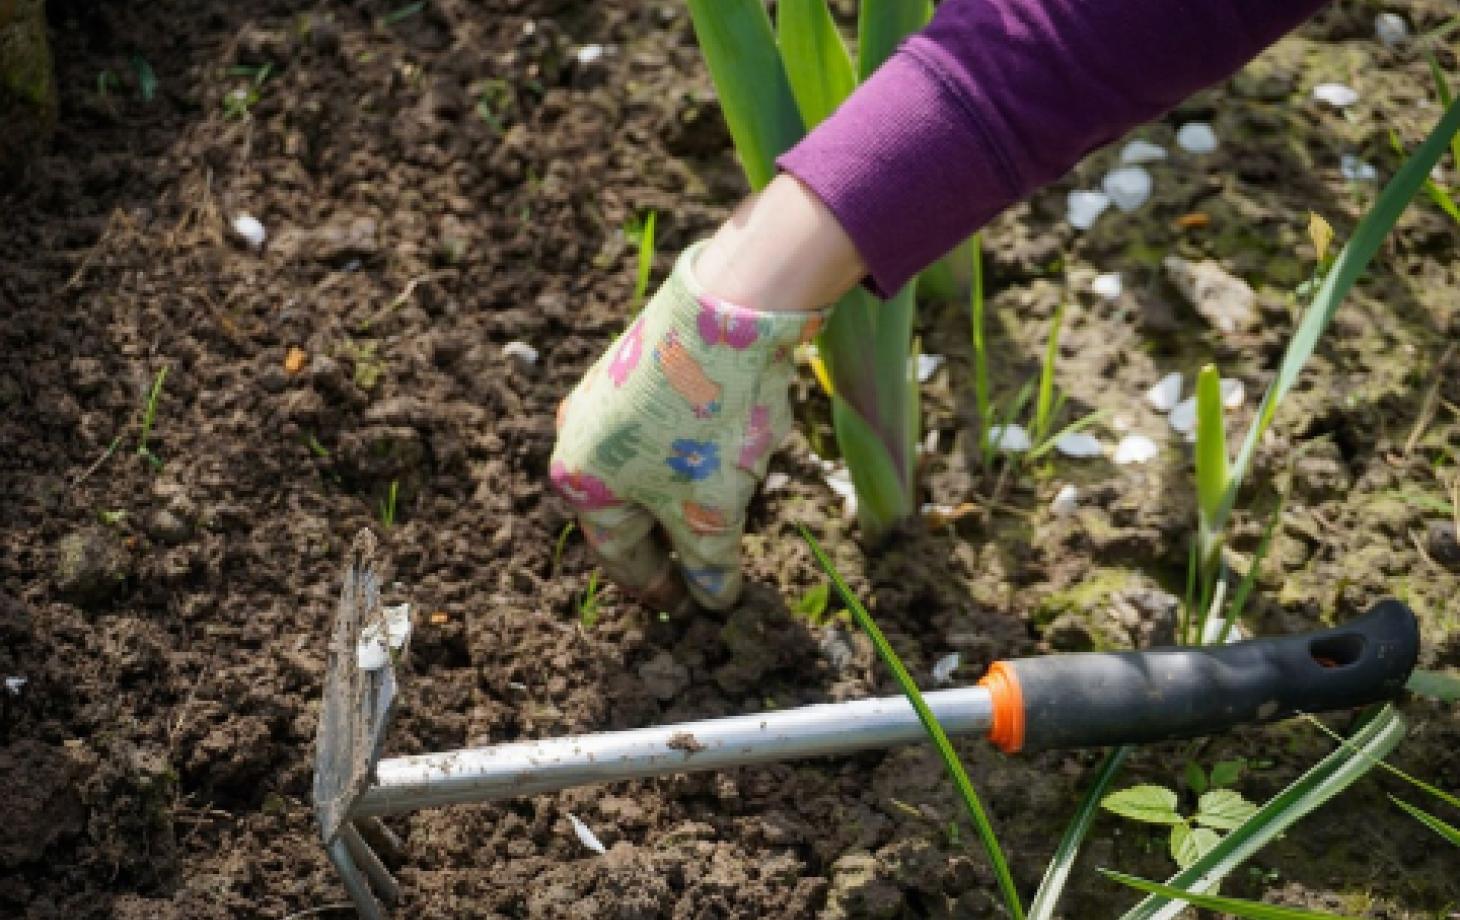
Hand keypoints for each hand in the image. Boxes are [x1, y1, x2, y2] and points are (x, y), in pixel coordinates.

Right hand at [549, 241, 825, 609]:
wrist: (728, 309)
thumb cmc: (705, 422)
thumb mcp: (711, 510)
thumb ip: (709, 563)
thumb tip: (714, 600)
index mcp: (580, 483)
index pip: (622, 558)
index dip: (661, 591)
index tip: (694, 611)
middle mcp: (579, 438)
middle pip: (633, 512)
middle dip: (677, 542)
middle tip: (712, 570)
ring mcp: (607, 397)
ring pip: (653, 469)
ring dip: (691, 495)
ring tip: (734, 507)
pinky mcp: (641, 366)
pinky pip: (667, 430)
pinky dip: (698, 453)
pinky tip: (737, 449)